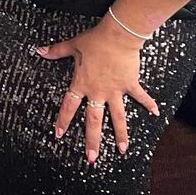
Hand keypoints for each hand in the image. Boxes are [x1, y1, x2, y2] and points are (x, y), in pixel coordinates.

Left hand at [37, 15, 159, 162]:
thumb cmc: (94, 41)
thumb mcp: (73, 46)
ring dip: (120, 134)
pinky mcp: (129, 85)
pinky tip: (156, 113)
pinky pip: (140, 97)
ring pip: (117, 117)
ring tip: (123, 150)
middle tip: (91, 158)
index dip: (63, 120)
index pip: (69, 106)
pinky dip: (149, 104)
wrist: (117, 36)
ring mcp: (115, 91)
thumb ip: (56, 51)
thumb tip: (39, 51)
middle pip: (93, 120)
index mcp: (82, 84)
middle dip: (92, 140)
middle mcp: (98, 92)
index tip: (59, 135)